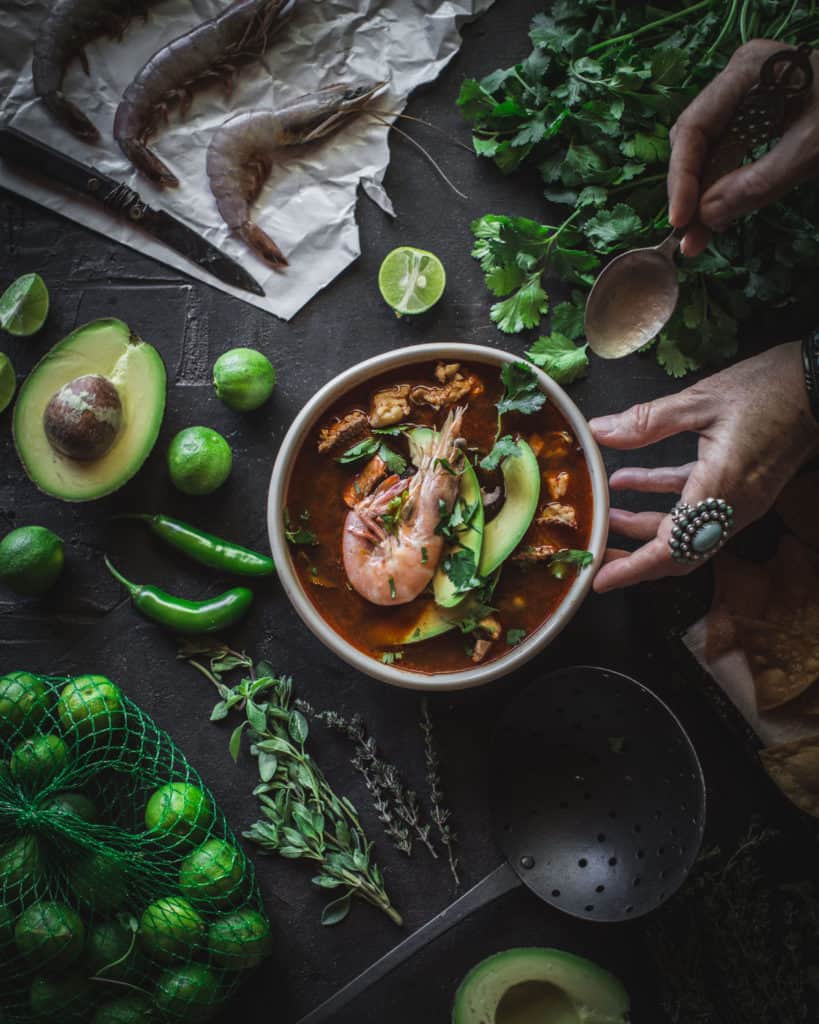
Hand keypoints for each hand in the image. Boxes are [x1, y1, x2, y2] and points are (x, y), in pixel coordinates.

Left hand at [589, 342, 818, 592]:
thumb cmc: (768, 389)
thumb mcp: (701, 400)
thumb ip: (647, 421)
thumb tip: (600, 431)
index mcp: (721, 490)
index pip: (672, 549)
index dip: (633, 568)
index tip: (600, 579)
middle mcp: (733, 506)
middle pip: (677, 552)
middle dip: (633, 558)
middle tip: (596, 556)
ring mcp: (740, 500)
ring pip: (685, 531)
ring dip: (644, 527)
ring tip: (604, 516)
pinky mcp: (742, 488)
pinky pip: (697, 507)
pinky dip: (663, 499)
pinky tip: (628, 481)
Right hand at [668, 39, 818, 257]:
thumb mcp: (811, 150)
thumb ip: (755, 184)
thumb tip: (704, 218)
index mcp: (748, 72)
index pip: (695, 128)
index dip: (682, 178)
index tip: (680, 220)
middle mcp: (739, 82)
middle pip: (695, 142)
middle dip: (690, 192)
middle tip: (687, 239)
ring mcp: (747, 101)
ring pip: (709, 155)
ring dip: (701, 198)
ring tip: (697, 240)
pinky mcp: (758, 122)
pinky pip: (729, 159)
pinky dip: (721, 191)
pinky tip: (715, 220)